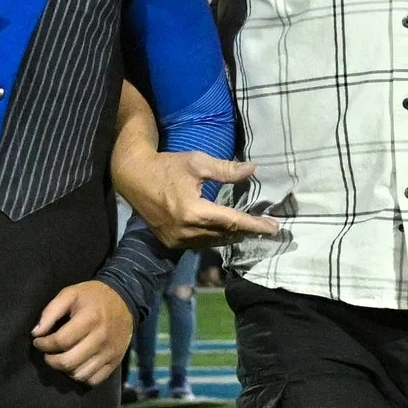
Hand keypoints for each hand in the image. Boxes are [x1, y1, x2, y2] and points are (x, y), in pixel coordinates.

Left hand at [32, 280, 132, 385]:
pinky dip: (81, 376)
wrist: (125, 300)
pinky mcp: (115, 361)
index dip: (44, 344)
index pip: (60, 341)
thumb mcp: (70, 293)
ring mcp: (109, 352)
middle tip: (48, 353)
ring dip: (65, 370)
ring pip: (80, 374)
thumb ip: (51, 311)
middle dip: (51, 360)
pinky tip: (77, 365)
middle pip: (68, 362)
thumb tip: (36, 333)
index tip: (38, 341)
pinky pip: (94, 380)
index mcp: (90, 318)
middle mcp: (101, 338)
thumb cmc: (93, 297)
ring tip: (62, 359)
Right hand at [114, 149, 280, 249]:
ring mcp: (176, 240)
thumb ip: (225, 170)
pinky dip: (214, 239)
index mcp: (193, 211)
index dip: (254, 225)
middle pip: (225, 235)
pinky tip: (224, 231)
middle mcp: (185, 231)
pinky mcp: (170, 243)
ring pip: (212, 242)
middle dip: (246, 231)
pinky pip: (199, 244)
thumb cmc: (167, 166)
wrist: (133, 178)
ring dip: (231, 236)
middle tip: (265, 227)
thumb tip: (252, 169)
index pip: (232, 221)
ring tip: (248, 229)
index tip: (273, 227)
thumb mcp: (197, 163)